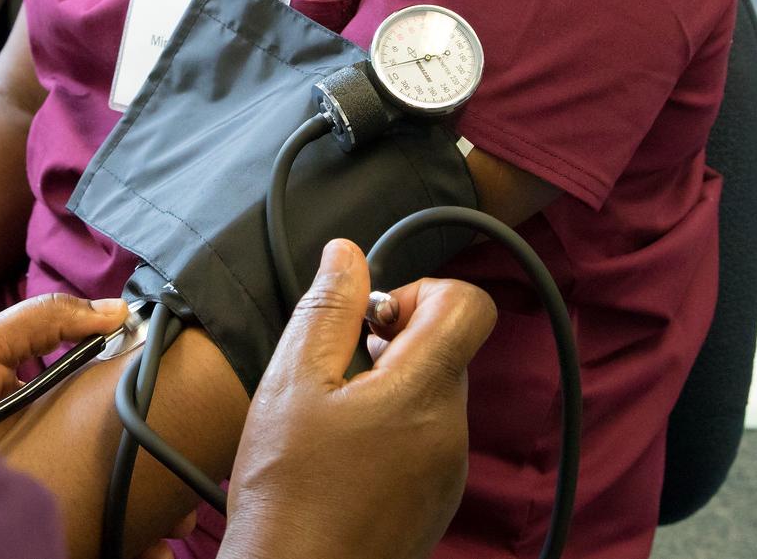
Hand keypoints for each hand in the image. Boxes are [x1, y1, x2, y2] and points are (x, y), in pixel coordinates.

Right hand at [220, 240, 496, 558]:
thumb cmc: (286, 492)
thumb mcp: (291, 382)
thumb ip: (326, 309)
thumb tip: (348, 254)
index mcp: (424, 392)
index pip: (470, 305)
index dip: (419, 292)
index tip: (371, 319)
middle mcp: (451, 431)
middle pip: (445, 349)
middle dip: (392, 342)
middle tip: (335, 371)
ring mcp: (449, 472)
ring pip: (431, 394)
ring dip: (387, 388)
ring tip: (331, 419)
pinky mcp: (435, 502)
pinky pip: (426, 439)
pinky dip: (391, 430)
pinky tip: (342, 456)